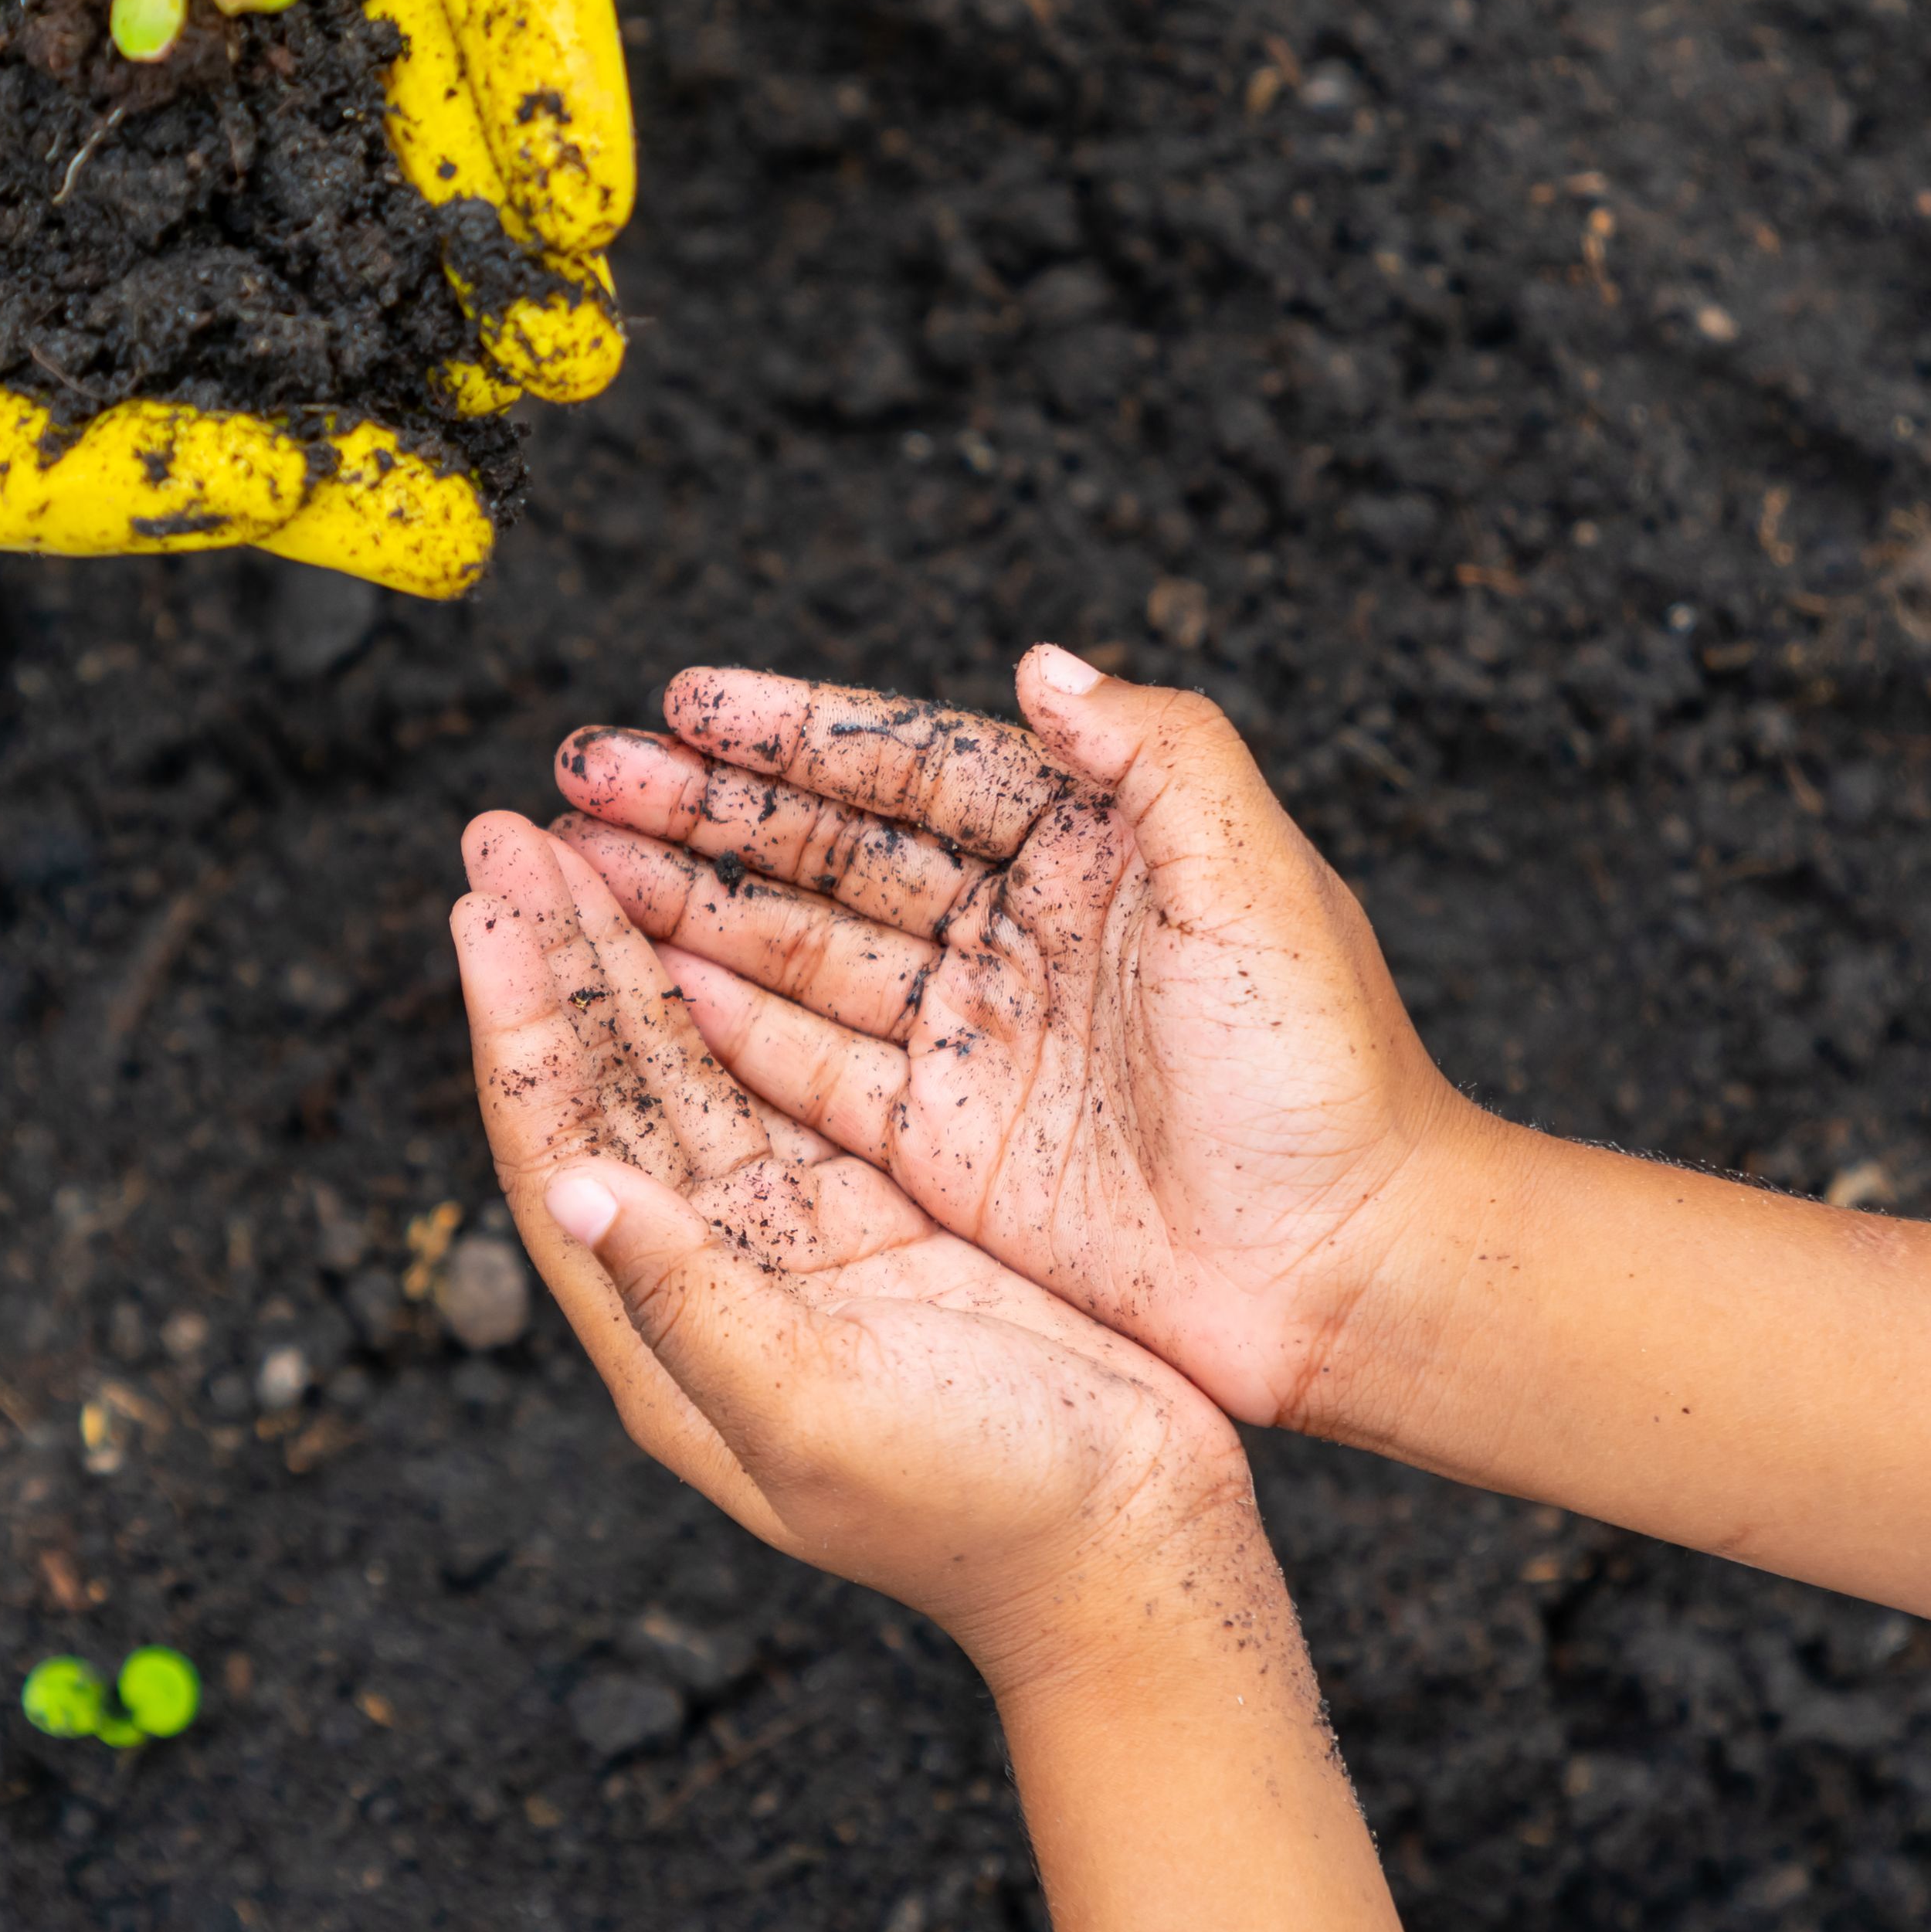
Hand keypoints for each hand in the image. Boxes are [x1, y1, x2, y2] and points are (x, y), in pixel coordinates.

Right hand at [0, 0, 423, 571]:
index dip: (122, 490)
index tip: (326, 506)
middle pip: (35, 361)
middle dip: (247, 423)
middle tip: (466, 484)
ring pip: (75, 205)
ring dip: (253, 258)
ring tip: (449, 311)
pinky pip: (57, 25)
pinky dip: (190, 65)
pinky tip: (341, 89)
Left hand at [452, 811, 1248, 1684]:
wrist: (1132, 1553)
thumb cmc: (980, 1508)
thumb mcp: (815, 1407)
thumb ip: (693, 1299)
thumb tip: (576, 1189)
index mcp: (665, 1342)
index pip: (558, 1153)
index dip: (516, 1029)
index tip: (483, 907)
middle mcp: (709, 1281)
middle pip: (605, 1092)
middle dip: (555, 961)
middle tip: (505, 828)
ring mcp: (793, 1245)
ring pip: (685, 1071)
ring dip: (629, 961)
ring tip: (578, 842)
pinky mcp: (875, 1217)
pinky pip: (779, 1081)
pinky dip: (733, 996)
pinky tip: (702, 918)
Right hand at [543, 645, 1462, 1435]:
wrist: (1353, 1268)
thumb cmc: (1327, 1073)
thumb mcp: (1254, 880)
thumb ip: (1157, 752)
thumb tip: (1040, 662)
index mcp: (1090, 852)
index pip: (913, 766)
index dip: (799, 732)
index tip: (688, 700)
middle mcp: (1017, 935)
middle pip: (832, 851)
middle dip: (705, 809)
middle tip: (584, 771)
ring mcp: (973, 1041)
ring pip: (800, 951)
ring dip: (690, 904)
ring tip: (577, 862)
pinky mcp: (946, 1145)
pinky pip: (815, 1069)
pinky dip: (734, 1023)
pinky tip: (651, 978)